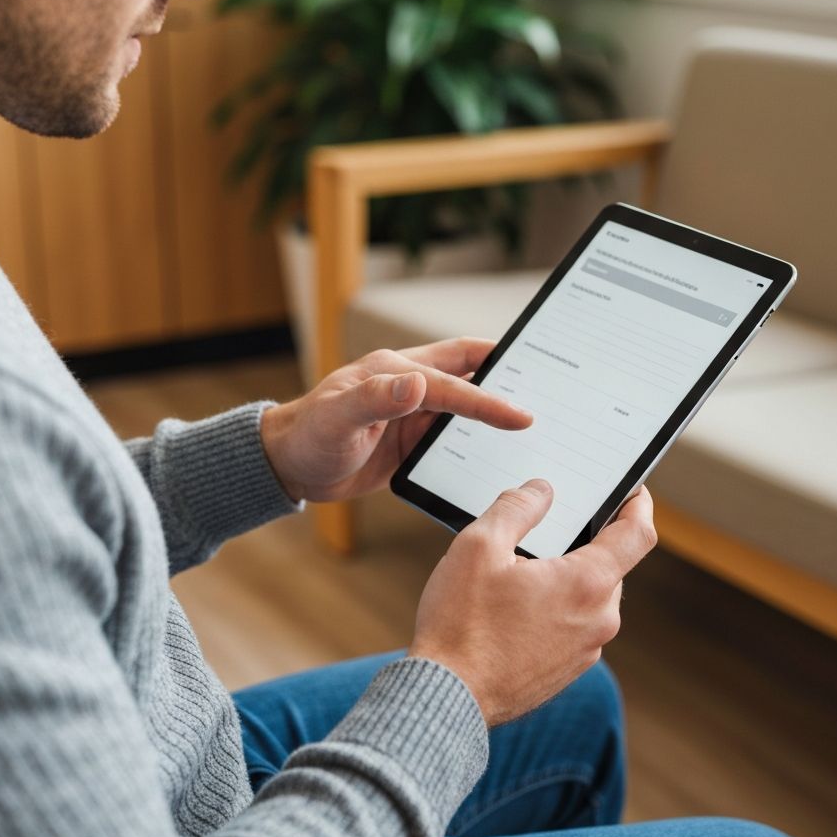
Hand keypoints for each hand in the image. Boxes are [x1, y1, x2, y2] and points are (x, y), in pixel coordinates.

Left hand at [260, 339, 531, 502]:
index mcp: (394, 370)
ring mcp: (412, 412)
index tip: (521, 414)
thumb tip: (416, 383)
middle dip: (507, 373)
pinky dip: (479, 438)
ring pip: (465, 403)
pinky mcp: (411, 438)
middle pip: (469, 370)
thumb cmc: (306, 437)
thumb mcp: (336, 420)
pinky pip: (453, 434)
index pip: (452, 383)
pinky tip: (500, 451)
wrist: (288, 467)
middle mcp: (408, 384)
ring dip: (495, 407)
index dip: (487, 398)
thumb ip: (373, 399)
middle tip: (548, 385)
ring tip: (537, 418)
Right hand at [409, 482, 656, 726]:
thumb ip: (516, 508)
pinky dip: (555, 607)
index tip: (633, 490)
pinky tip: (514, 606)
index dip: (639, 504)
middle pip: (610, 565)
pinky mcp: (567, 670)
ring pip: (588, 596)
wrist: (448, 696)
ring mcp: (585, 650)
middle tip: (549, 526)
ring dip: (566, 576)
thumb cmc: (461, 624)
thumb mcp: (479, 546)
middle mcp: (598, 620)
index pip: (637, 534)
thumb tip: (540, 490)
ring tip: (519, 570)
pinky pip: (573, 625)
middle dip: (585, 542)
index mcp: (587, 584)